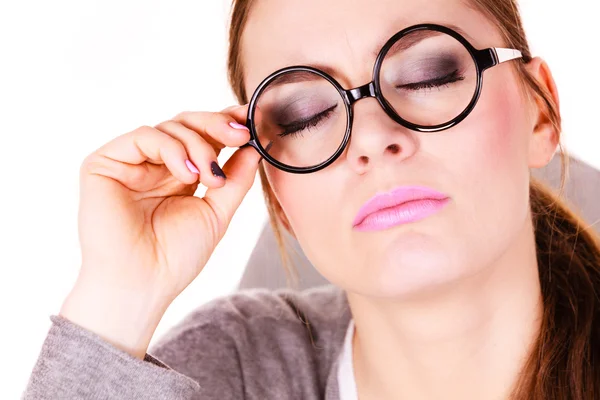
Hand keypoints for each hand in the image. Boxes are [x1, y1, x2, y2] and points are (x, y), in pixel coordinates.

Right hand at [60, 105, 260, 357]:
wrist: (142, 284)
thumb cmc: (176, 257)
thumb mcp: (216, 213)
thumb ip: (235, 179)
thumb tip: (254, 147)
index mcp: (177, 174)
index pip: (201, 136)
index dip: (225, 123)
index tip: (251, 120)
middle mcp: (152, 164)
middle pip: (186, 123)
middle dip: (217, 125)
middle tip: (241, 135)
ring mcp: (128, 162)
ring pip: (169, 128)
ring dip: (199, 146)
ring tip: (210, 178)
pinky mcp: (105, 162)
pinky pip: (144, 137)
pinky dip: (172, 150)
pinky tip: (186, 176)